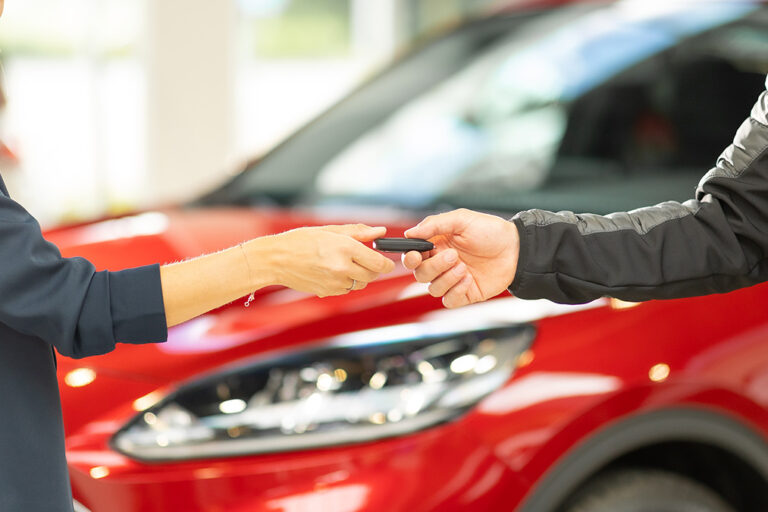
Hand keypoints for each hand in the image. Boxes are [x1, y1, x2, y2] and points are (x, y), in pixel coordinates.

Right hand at [263, 224, 395, 296]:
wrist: (275, 260)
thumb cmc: (300, 241)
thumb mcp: (330, 230)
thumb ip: (358, 232)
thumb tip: (380, 231)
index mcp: (345, 249)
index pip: (379, 263)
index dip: (387, 263)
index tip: (386, 261)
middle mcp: (342, 268)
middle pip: (373, 276)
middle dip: (373, 269)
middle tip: (365, 259)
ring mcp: (335, 282)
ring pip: (360, 284)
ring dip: (359, 276)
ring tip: (344, 263)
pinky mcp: (328, 292)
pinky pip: (346, 289)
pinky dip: (345, 282)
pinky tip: (331, 271)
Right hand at [402, 209, 518, 307]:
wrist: (516, 249)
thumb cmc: (490, 231)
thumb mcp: (462, 219)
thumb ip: (434, 224)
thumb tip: (410, 234)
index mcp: (436, 245)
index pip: (413, 257)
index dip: (410, 258)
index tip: (416, 256)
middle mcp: (441, 264)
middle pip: (421, 274)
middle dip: (434, 267)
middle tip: (453, 256)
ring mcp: (453, 280)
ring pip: (433, 289)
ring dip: (446, 279)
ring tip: (464, 267)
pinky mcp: (465, 294)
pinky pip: (449, 301)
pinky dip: (455, 291)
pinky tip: (468, 279)